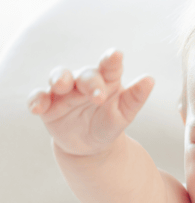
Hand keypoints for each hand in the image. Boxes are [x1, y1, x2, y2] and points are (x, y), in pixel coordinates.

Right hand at [28, 49, 153, 155]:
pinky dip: (36, 100)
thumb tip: (150, 79)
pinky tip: (38, 108)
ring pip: (58, 77)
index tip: (116, 55)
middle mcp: (84, 82)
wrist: (90, 147)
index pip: (109, 66)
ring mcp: (64, 92)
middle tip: (98, 96)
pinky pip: (38, 98)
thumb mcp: (124, 114)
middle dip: (90, 82)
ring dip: (59, 79)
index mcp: (107, 80)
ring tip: (61, 86)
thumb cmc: (109, 124)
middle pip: (85, 74)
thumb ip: (135, 97)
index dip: (111, 59)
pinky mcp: (48, 105)